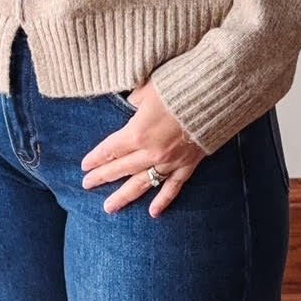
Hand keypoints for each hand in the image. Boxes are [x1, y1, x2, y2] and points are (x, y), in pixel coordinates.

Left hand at [80, 78, 205, 215]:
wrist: (215, 96)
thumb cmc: (180, 87)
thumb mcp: (150, 88)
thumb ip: (136, 99)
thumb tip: (133, 101)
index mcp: (137, 133)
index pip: (110, 149)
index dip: (96, 157)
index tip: (85, 165)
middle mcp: (150, 152)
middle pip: (120, 168)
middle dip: (102, 177)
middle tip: (86, 185)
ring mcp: (169, 162)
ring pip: (141, 184)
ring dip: (124, 196)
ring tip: (109, 208)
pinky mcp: (187, 165)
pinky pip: (172, 188)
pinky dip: (163, 200)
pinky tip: (153, 213)